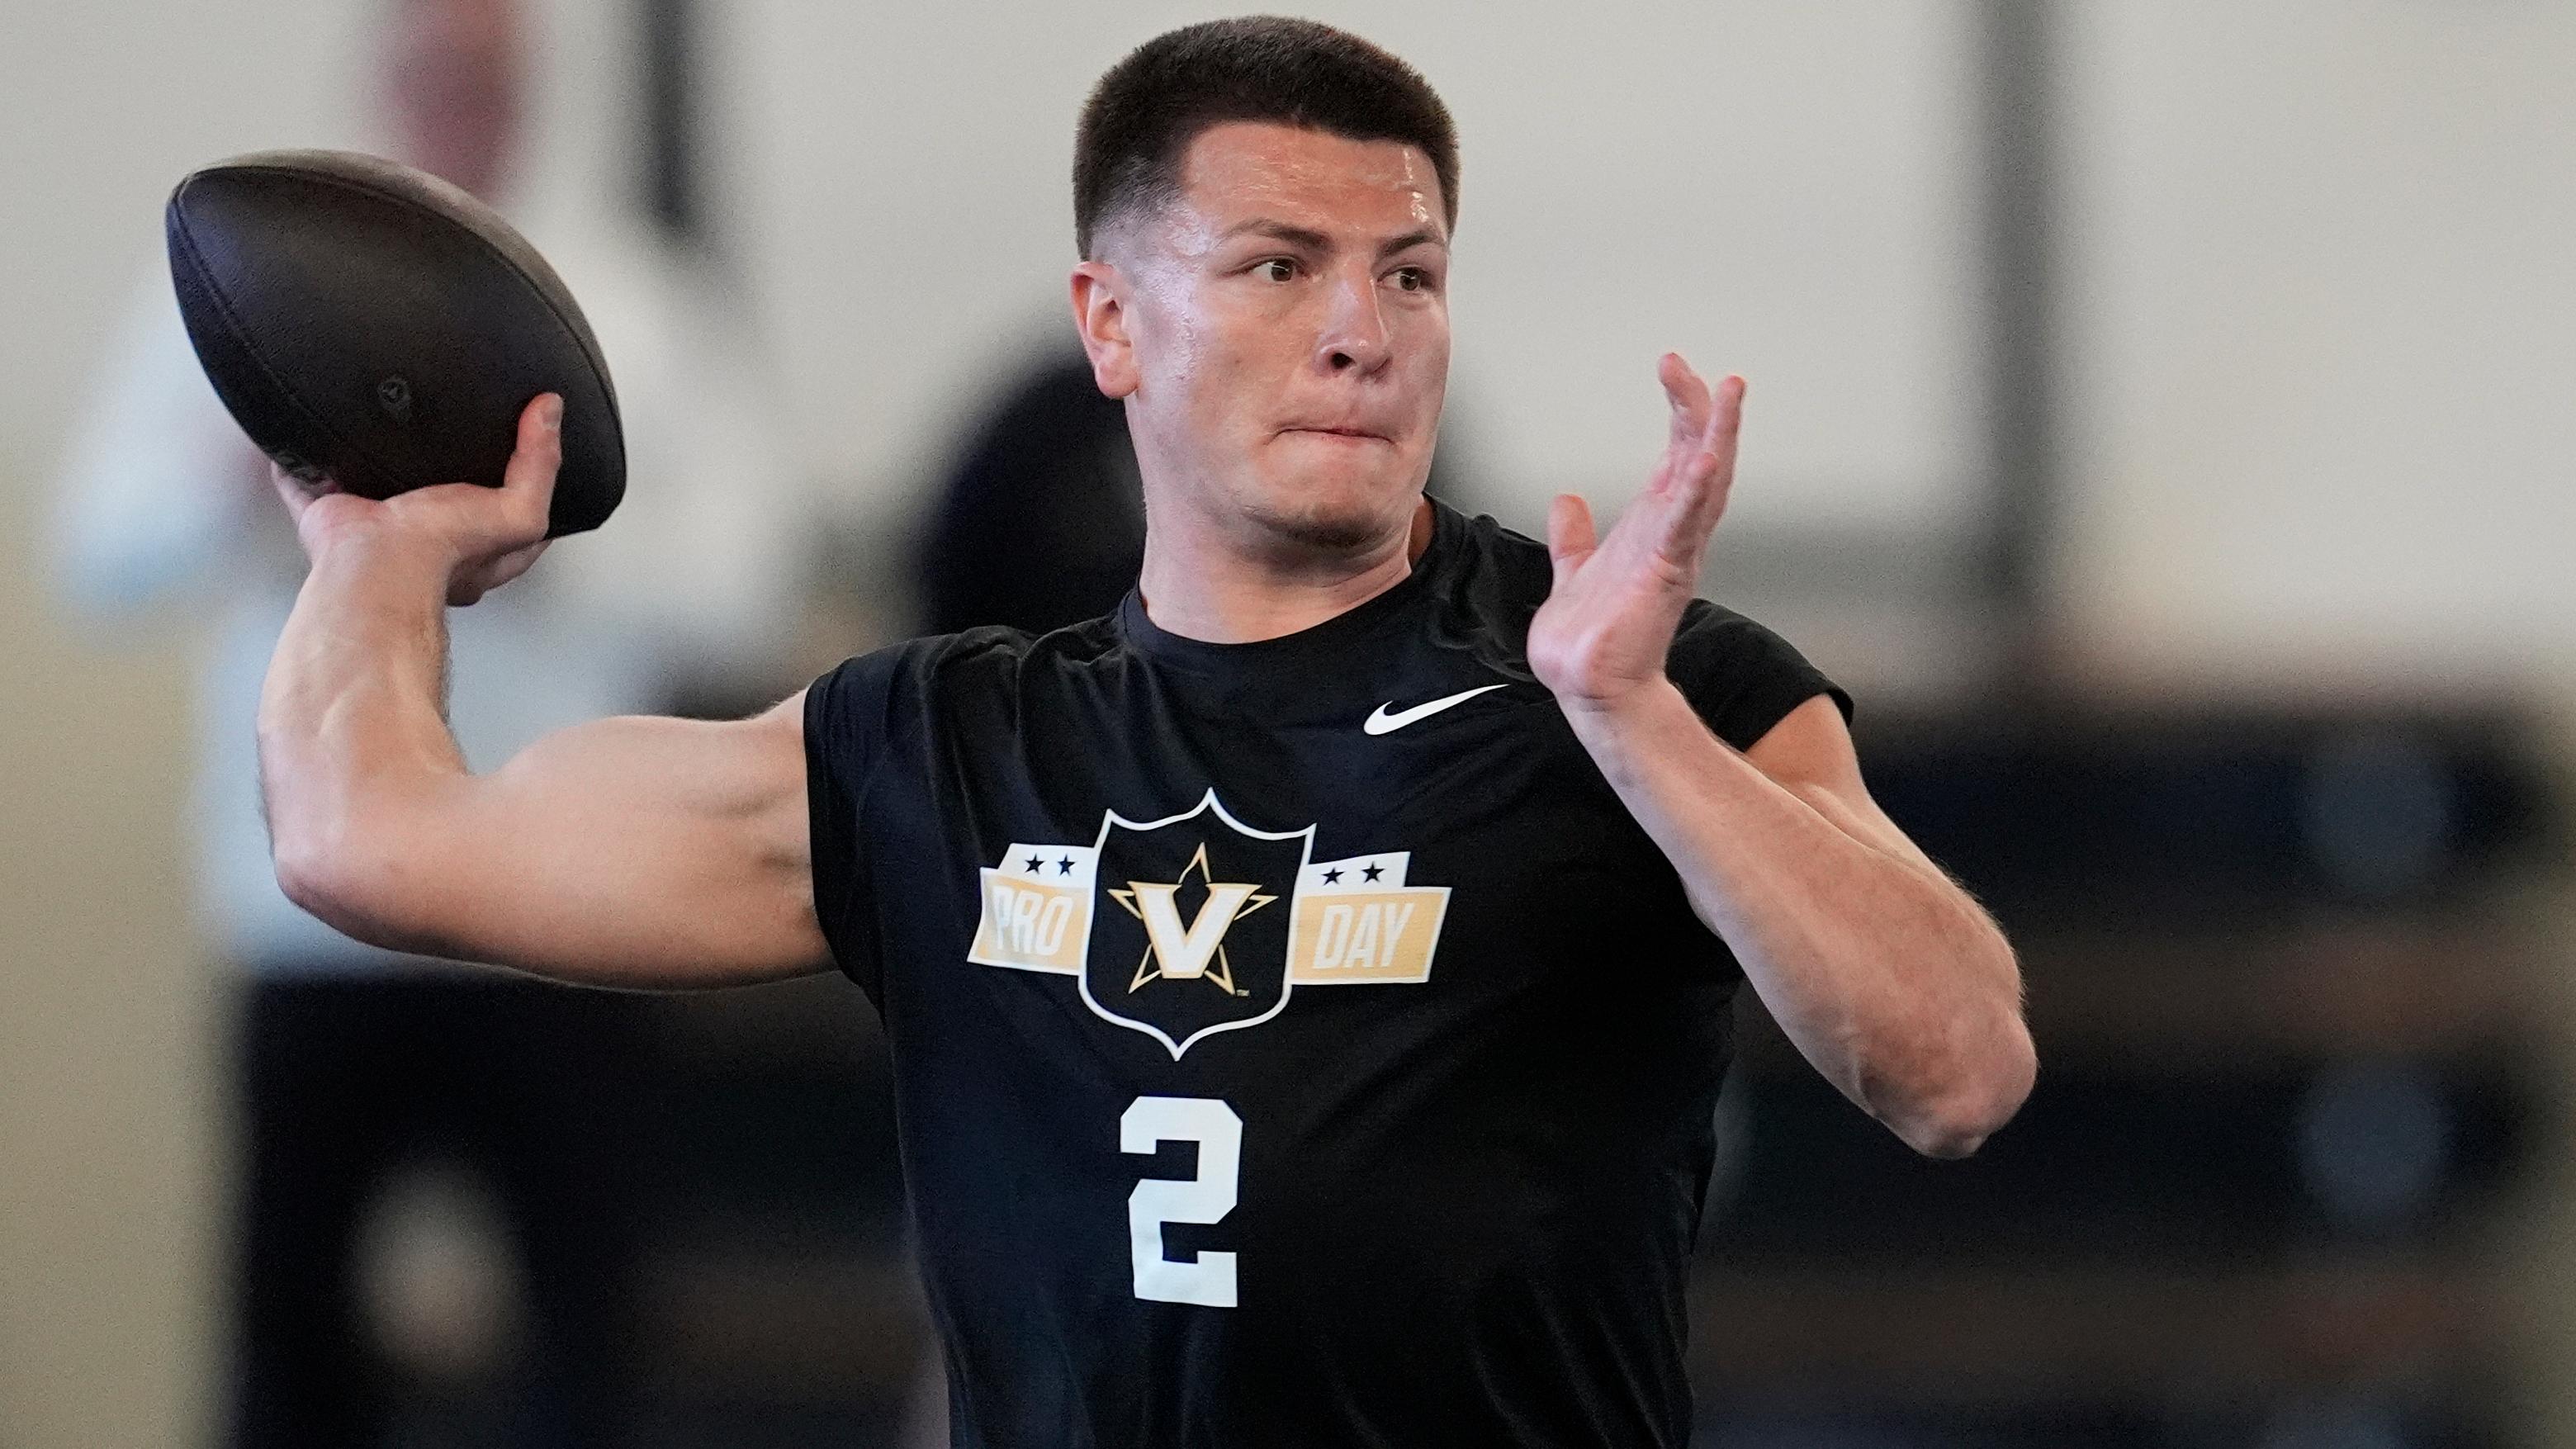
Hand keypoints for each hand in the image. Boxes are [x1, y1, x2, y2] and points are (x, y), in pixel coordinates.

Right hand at [269, 394, 560, 605]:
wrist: (374, 566)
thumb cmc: (442, 553)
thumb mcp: (519, 512)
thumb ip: (540, 465)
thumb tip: (550, 415)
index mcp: (477, 542)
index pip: (507, 505)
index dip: (515, 473)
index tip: (517, 434)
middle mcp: (426, 535)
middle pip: (440, 490)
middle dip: (441, 462)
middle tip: (443, 425)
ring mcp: (376, 521)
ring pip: (377, 480)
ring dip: (376, 457)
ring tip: (381, 418)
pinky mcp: (332, 509)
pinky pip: (310, 479)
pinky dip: (304, 462)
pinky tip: (307, 437)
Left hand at [1528, 354, 1741, 711]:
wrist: (1587, 685)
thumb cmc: (1590, 637)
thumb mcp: (1574, 569)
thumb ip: (1573, 536)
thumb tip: (1567, 500)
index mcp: (1653, 526)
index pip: (1677, 455)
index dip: (1681, 410)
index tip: (1673, 366)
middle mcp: (1672, 533)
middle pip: (1699, 456)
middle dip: (1701, 408)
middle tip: (1697, 367)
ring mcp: (1673, 552)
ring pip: (1707, 482)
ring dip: (1718, 436)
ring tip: (1730, 391)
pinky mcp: (1664, 575)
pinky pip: (1686, 526)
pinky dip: (1697, 490)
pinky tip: (1705, 458)